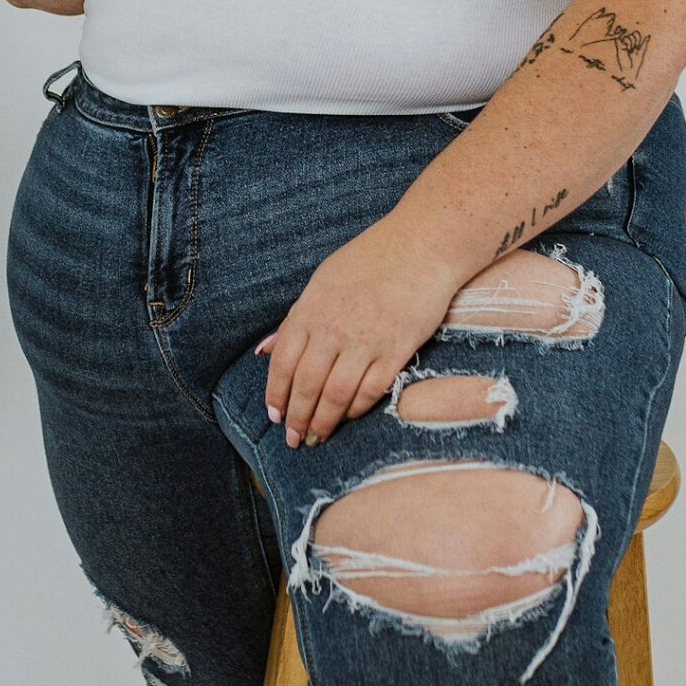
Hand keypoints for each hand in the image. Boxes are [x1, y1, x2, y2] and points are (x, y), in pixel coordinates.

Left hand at [255, 215, 463, 449]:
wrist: (421, 246)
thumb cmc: (370, 260)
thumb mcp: (322, 281)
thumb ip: (295, 319)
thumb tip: (264, 351)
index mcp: (310, 310)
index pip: (283, 364)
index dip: (276, 395)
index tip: (275, 415)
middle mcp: (333, 328)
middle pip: (306, 386)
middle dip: (297, 418)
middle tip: (294, 439)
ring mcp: (365, 341)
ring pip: (335, 395)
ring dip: (323, 422)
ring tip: (317, 437)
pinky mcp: (396, 350)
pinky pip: (370, 391)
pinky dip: (356, 409)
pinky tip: (349, 416)